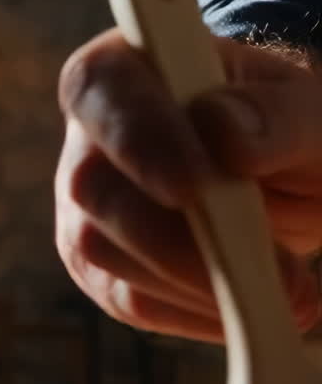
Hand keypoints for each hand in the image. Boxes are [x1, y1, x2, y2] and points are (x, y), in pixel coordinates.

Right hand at [55, 30, 321, 340]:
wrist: (282, 172)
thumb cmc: (287, 125)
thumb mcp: (309, 109)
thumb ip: (280, 114)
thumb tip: (229, 137)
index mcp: (123, 70)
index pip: (98, 91)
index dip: (135, 139)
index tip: (192, 187)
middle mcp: (87, 140)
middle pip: (97, 192)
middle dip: (182, 242)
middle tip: (273, 272)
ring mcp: (84, 210)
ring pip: (106, 255)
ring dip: (197, 285)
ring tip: (288, 295)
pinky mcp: (98, 270)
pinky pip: (131, 301)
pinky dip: (195, 313)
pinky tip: (251, 307)